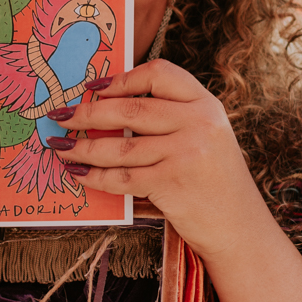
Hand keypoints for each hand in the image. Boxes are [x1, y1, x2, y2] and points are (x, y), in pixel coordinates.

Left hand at [48, 60, 279, 260]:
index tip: (95, 89)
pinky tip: (79, 175)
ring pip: (120, 145)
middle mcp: (198, 122)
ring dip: (83, 148)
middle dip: (88, 113)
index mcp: (206, 104)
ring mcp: (186, 152)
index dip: (122, 79)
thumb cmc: (214, 181)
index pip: (159, 74)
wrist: (240, 227)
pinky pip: (122, 177)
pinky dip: (95, 177)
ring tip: (61, 148)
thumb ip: (172, 117)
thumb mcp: (207, 136)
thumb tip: (107, 107)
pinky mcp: (171, 183)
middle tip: (62, 117)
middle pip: (130, 108)